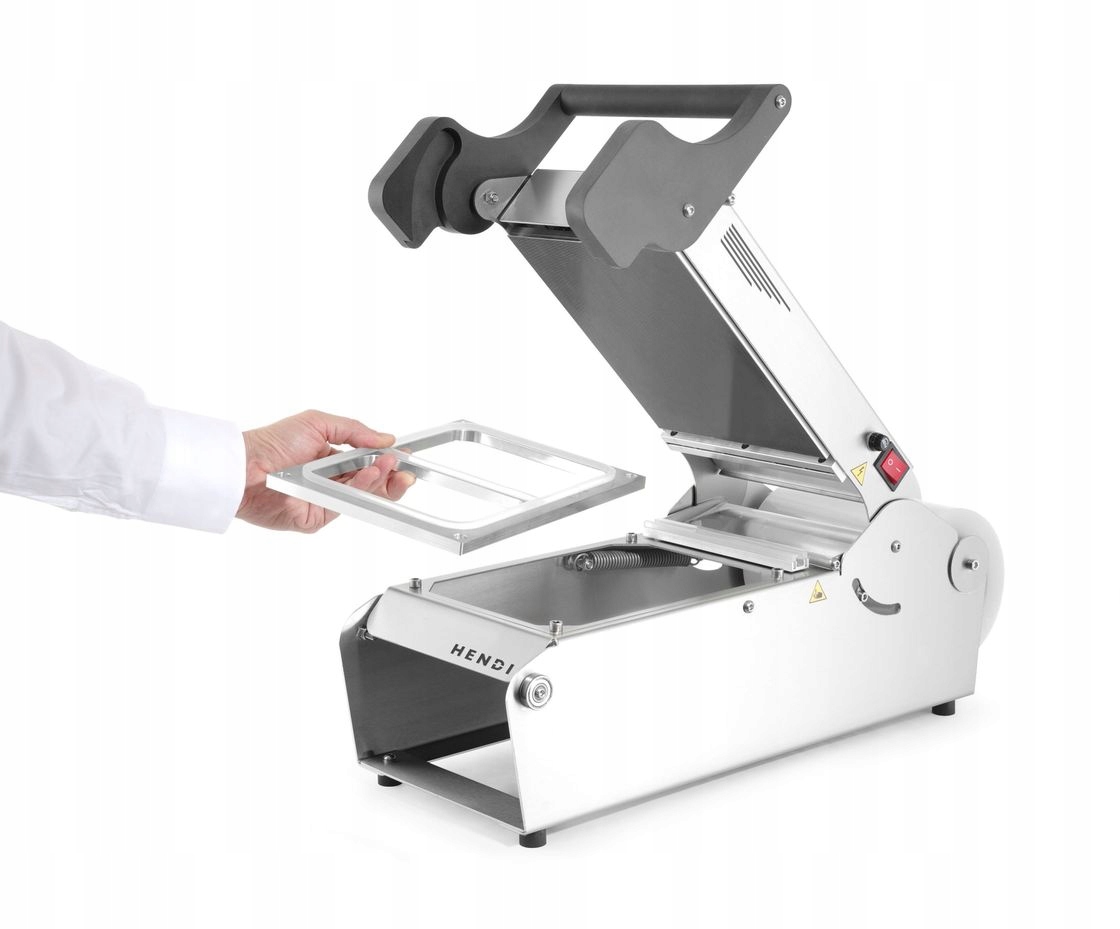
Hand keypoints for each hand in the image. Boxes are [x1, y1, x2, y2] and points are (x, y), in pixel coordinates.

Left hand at [238, 410, 413, 532]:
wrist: (245, 466)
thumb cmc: (272, 442)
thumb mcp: (317, 423)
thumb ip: (354, 430)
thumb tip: (385, 438)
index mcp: (332, 461)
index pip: (370, 465)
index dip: (389, 463)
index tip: (404, 458)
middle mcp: (331, 483)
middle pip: (372, 486)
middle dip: (391, 477)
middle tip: (402, 468)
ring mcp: (325, 501)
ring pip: (362, 496)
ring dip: (378, 481)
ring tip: (386, 466)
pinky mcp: (317, 518)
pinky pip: (345, 507)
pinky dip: (357, 492)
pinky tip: (365, 477)